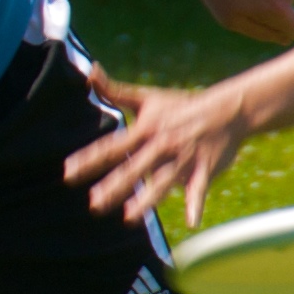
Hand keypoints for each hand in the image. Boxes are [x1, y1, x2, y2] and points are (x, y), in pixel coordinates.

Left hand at [67, 74, 250, 229]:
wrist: (226, 109)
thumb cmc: (180, 106)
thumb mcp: (147, 97)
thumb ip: (114, 90)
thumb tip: (89, 71)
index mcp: (145, 129)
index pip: (112, 146)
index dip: (89, 159)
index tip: (68, 172)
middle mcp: (162, 145)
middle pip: (134, 168)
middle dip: (114, 187)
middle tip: (93, 204)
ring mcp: (183, 159)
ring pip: (162, 182)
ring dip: (146, 200)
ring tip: (129, 218)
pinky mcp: (204, 169)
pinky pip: (199, 190)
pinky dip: (196, 205)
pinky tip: (191, 223)